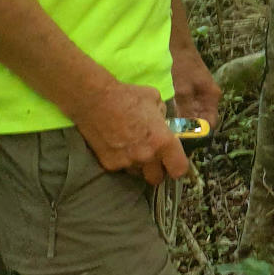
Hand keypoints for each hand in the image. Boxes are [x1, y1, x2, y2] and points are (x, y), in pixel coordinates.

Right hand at [70, 77, 187, 185]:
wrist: (95, 100)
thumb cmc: (128, 96)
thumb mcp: (155, 100)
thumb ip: (162, 116)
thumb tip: (162, 124)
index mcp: (162, 141)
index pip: (179, 169)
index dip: (178, 167)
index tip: (174, 162)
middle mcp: (147, 156)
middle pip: (157, 178)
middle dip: (156, 170)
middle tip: (152, 158)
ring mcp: (127, 162)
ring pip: (138, 173)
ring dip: (138, 165)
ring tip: (131, 149)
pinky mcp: (109, 165)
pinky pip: (121, 168)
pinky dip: (120, 161)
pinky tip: (116, 146)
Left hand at [170, 42, 221, 128]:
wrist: (176, 43)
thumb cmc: (181, 65)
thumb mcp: (182, 90)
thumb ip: (187, 111)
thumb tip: (188, 132)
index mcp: (212, 97)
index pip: (211, 124)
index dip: (199, 134)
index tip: (184, 141)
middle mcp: (208, 96)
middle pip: (202, 120)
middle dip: (189, 129)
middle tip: (173, 136)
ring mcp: (199, 92)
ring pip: (193, 113)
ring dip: (183, 120)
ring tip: (168, 128)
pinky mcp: (189, 89)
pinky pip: (187, 106)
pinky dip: (179, 111)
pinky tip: (167, 116)